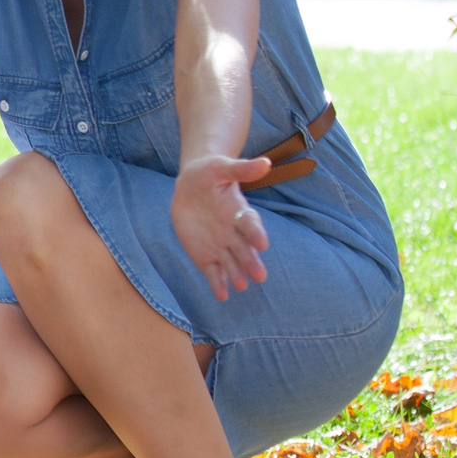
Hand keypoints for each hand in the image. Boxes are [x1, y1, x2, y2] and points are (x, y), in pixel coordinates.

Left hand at [171, 154, 274, 300]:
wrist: (190, 185)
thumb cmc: (209, 173)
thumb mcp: (221, 167)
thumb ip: (241, 169)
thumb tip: (266, 163)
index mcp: (239, 211)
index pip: (250, 224)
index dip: (255, 233)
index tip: (261, 244)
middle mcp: (233, 232)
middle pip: (244, 249)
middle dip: (250, 262)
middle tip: (259, 276)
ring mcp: (220, 245)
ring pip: (231, 262)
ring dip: (236, 275)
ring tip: (241, 286)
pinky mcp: (205, 254)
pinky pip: (213, 270)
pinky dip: (217, 282)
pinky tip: (222, 295)